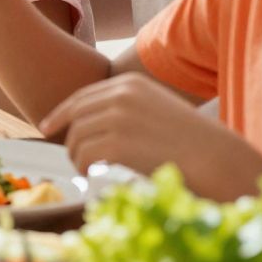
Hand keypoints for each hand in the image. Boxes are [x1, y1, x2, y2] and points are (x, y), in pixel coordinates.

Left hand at [39, 74, 261, 186]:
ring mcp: (116, 118)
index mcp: (129, 83)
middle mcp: (119, 95)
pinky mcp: (116, 143)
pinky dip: (85, 171)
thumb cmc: (191, 142)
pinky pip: (84, 158)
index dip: (60, 113)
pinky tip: (97, 178)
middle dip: (71, 142)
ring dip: (79, 160)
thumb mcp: (156, 109)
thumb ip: (124, 110)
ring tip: (94, 173)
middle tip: (77, 163)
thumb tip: (89, 126)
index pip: (82, 97)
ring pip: (76, 140)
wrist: (215, 159)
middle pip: (75, 119)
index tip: (47, 128)